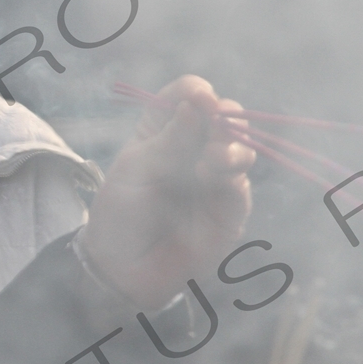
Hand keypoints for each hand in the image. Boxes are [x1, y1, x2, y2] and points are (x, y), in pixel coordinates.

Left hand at [81, 76, 254, 307]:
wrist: (122, 271)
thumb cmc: (120, 213)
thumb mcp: (135, 171)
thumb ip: (169, 140)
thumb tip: (198, 102)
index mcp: (164, 130)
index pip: (187, 96)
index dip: (195, 92)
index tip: (198, 96)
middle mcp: (194, 149)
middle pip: (224, 116)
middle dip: (225, 114)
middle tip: (216, 118)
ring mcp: (214, 179)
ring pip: (241, 148)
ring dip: (232, 145)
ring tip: (212, 157)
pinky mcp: (228, 211)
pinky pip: (241, 187)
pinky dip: (232, 176)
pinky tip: (210, 175)